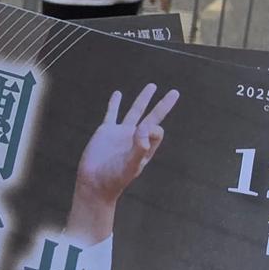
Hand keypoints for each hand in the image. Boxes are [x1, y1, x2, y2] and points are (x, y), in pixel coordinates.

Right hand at [67, 82, 178, 245]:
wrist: (94, 183)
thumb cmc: (114, 178)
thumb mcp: (130, 165)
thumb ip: (139, 148)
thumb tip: (145, 128)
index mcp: (145, 147)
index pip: (156, 129)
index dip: (151, 128)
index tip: (140, 133)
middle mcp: (135, 138)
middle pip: (153, 116)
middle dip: (163, 105)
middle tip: (175, 92)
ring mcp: (120, 133)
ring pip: (134, 111)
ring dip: (143, 99)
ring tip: (152, 86)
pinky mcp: (106, 131)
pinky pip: (111, 114)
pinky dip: (114, 103)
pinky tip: (117, 93)